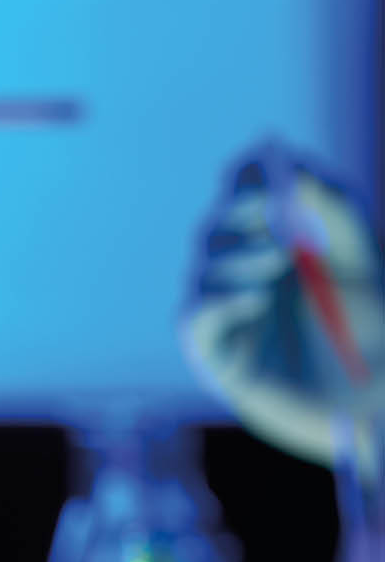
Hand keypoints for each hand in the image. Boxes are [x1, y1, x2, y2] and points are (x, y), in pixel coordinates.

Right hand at [180, 146, 384, 463]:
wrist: (378, 402)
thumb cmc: (376, 336)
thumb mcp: (364, 262)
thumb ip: (335, 209)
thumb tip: (291, 163)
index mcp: (277, 246)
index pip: (244, 197)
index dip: (248, 175)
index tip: (267, 159)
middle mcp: (244, 277)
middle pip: (217, 228)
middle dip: (242, 213)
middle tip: (276, 211)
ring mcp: (226, 317)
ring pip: (203, 270)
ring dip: (238, 257)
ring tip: (279, 262)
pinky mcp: (216, 356)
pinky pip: (194, 319)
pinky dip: (218, 302)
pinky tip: (256, 300)